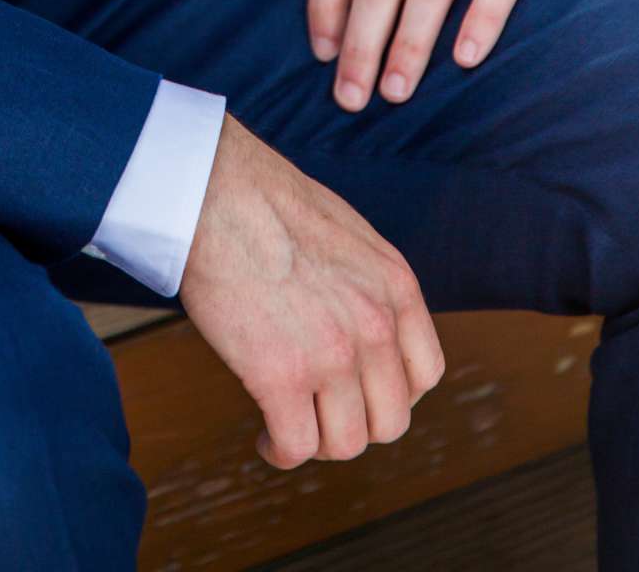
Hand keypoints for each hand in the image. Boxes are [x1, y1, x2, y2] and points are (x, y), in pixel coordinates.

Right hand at [179, 113, 443, 466]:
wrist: (213, 188)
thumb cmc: (262, 198)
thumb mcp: (345, 232)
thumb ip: (364, 282)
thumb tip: (354, 318)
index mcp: (394, 287)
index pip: (425, 374)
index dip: (391, 393)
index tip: (357, 392)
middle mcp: (375, 326)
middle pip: (389, 421)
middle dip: (353, 424)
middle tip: (317, 412)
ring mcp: (332, 356)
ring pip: (344, 444)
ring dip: (316, 443)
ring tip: (288, 428)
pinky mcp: (282, 376)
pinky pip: (295, 446)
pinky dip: (280, 451)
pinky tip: (264, 437)